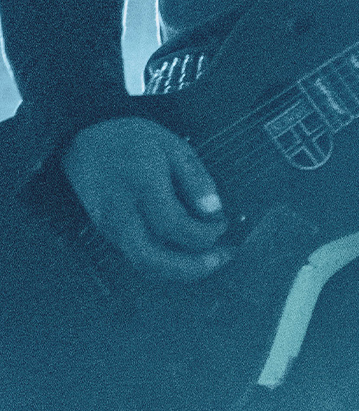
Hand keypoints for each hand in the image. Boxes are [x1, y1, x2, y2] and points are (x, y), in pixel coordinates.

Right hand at [62, 118, 229, 281]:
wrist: (83, 139)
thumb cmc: (131, 139)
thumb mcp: (173, 146)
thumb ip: (196, 179)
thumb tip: (214, 211)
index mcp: (141, 187)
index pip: (174, 226)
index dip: (204, 233)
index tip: (223, 225)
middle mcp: (120, 213)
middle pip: (152, 259)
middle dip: (192, 268)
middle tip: (221, 258)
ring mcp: (109, 227)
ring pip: (143, 265)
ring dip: (180, 270)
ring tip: (209, 260)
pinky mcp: (107, 233)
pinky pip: (138, 257)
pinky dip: (165, 263)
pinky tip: (186, 252)